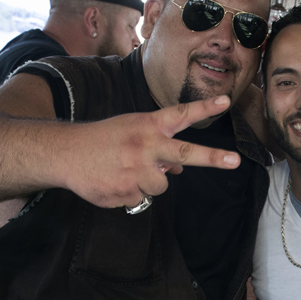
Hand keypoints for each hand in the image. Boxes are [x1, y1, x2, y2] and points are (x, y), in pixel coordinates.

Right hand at [61, 95, 240, 208]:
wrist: (65, 153)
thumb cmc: (105, 140)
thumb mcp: (133, 133)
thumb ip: (160, 146)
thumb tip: (181, 170)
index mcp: (148, 127)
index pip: (181, 114)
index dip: (204, 108)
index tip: (225, 100)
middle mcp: (146, 146)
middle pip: (185, 153)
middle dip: (212, 158)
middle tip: (235, 161)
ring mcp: (136, 170)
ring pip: (161, 186)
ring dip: (149, 183)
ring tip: (126, 172)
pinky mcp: (125, 192)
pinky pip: (140, 199)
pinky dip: (130, 193)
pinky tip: (114, 181)